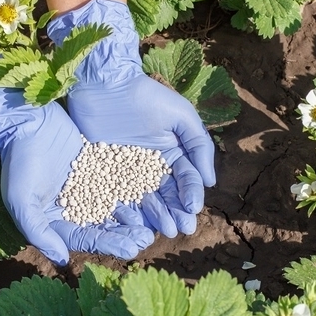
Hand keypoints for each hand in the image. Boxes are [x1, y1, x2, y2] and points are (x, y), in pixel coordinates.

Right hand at [0, 85, 153, 264]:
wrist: (27, 122)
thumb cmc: (19, 162)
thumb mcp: (22, 200)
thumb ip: (39, 232)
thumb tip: (62, 260)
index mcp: (56, 219)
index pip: (85, 238)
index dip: (109, 245)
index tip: (130, 250)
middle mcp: (74, 206)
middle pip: (104, 226)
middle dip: (125, 234)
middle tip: (146, 240)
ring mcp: (87, 186)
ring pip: (114, 206)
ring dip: (132, 217)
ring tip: (151, 224)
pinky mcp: (97, 167)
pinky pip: (117, 182)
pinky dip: (131, 191)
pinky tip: (149, 197)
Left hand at [48, 0, 215, 237]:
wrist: (105, 85)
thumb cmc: (146, 96)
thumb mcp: (181, 116)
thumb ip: (199, 146)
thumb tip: (210, 182)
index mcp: (174, 153)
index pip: (187, 179)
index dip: (191, 195)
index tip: (193, 209)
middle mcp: (154, 166)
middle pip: (168, 195)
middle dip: (177, 212)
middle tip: (181, 230)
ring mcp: (130, 172)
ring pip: (146, 200)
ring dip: (157, 216)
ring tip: (164, 231)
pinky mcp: (107, 173)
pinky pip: (119, 196)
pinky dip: (129, 210)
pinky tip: (136, 224)